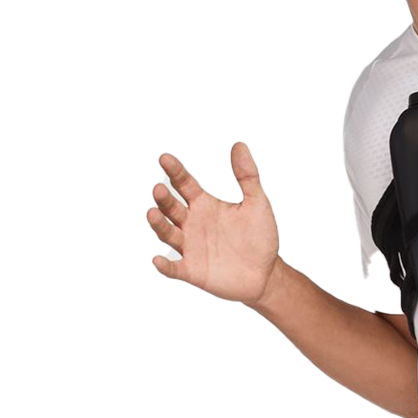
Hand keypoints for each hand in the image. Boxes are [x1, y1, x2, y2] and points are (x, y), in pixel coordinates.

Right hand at [147, 141, 280, 305]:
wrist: (265, 273)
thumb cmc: (259, 237)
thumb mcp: (257, 203)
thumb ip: (247, 176)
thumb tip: (239, 144)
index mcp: (205, 204)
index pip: (184, 184)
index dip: (175, 171)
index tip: (164, 158)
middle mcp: (192, 224)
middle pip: (171, 207)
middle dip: (163, 198)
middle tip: (159, 188)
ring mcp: (190, 247)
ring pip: (168, 234)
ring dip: (158, 224)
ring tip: (152, 212)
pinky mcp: (192, 271)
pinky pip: (174, 268)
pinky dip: (165, 265)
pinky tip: (158, 260)